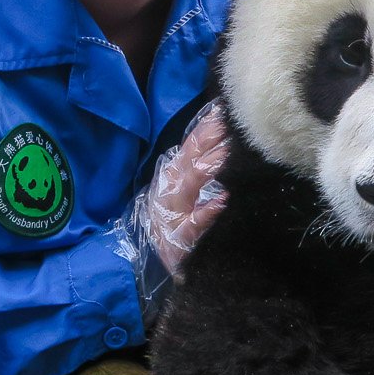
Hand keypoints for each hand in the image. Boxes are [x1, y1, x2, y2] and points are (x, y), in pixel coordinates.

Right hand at [135, 103, 230, 280]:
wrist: (144, 262)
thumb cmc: (164, 226)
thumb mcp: (175, 195)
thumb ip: (191, 173)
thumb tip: (219, 151)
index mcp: (171, 178)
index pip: (189, 148)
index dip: (204, 129)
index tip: (221, 111)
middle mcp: (170, 190)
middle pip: (190, 159)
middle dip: (208, 140)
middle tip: (229, 123)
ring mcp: (173, 212)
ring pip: (191, 185)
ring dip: (208, 167)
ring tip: (226, 153)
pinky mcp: (179, 236)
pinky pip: (194, 223)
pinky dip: (207, 211)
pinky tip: (222, 199)